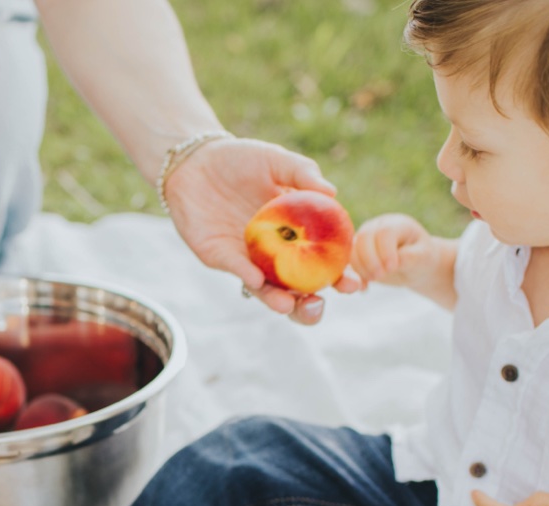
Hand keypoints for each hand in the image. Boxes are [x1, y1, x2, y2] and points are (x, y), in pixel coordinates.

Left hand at [162, 137, 363, 324]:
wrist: (195, 160)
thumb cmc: (241, 159)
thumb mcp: (276, 160)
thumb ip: (304, 173)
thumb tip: (332, 193)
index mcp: (297, 232)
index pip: (324, 261)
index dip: (340, 275)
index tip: (354, 283)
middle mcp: (275, 252)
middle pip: (297, 287)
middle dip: (308, 304)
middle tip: (318, 303)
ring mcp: (248, 257)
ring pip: (266, 288)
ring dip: (278, 300)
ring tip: (287, 304)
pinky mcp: (220, 255)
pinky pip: (236, 269)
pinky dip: (247, 276)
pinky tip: (256, 279)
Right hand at [350, 214, 433, 287]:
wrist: (414, 266)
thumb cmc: (422, 259)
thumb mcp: (423, 257)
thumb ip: (410, 258)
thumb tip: (393, 263)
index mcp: (396, 223)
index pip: (384, 232)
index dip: (385, 250)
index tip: (392, 268)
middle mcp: (376, 227)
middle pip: (363, 238)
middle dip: (369, 260)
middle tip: (380, 276)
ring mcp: (363, 240)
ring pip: (351, 251)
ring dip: (358, 269)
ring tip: (372, 281)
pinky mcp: (355, 254)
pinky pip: (346, 264)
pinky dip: (351, 277)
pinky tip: (363, 287)